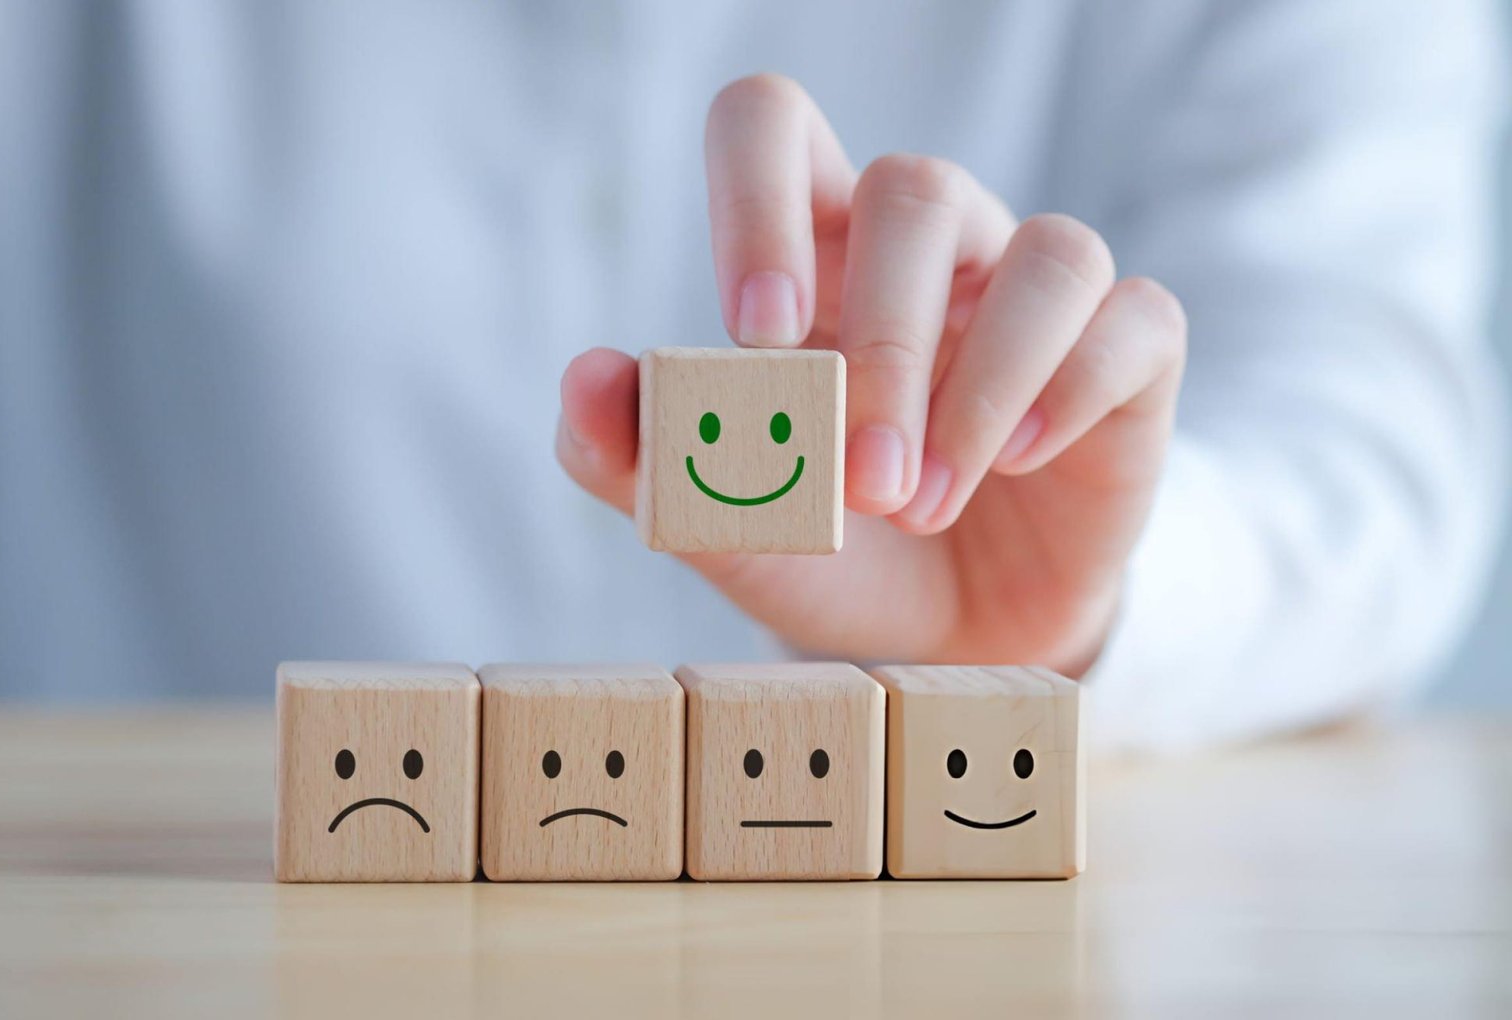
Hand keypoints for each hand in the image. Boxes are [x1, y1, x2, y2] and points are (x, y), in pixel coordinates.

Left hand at [557, 74, 1185, 675]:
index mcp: (813, 251)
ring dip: (980, 389)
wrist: (952, 638)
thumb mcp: (724, 524)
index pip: (775, 124)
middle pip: (915, 192)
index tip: (757, 329)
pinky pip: (1134, 318)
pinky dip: (1075, 391)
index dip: (757, 195)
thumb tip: (589, 375)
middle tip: (860, 484)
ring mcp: (1033, 292)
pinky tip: (1020, 462)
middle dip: (884, 348)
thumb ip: (639, 458)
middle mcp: (931, 246)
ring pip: (1048, 252)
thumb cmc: (832, 553)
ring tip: (926, 505)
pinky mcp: (1128, 351)